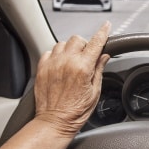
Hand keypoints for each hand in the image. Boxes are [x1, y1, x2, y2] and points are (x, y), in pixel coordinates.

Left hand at [34, 22, 110, 136]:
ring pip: (62, 43)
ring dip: (70, 49)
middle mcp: (66, 62)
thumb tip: (104, 56)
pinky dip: (56, 54)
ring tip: (72, 61)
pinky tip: (61, 65)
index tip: (106, 26)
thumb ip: (99, 70)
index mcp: (82, 68)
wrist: (55, 122)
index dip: (103, 32)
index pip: (96, 43)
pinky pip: (49, 51)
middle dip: (85, 44)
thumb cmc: (75, 111)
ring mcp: (52, 64)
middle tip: (87, 56)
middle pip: (77, 39)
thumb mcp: (95, 92)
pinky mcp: (42, 69)